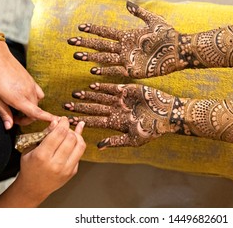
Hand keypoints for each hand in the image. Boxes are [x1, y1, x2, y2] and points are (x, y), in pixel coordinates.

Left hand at [0, 39, 54, 128]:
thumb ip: (4, 113)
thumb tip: (9, 126)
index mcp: (19, 99)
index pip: (36, 113)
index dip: (46, 119)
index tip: (55, 122)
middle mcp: (28, 93)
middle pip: (35, 111)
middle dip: (27, 118)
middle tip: (14, 117)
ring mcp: (31, 86)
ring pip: (37, 102)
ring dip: (31, 108)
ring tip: (19, 107)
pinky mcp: (32, 80)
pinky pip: (39, 93)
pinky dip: (35, 99)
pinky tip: (26, 97)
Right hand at [15, 117, 85, 203]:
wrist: (33, 188)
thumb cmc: (30, 166)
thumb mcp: (31, 148)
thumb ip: (44, 135)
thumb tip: (57, 122)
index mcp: (42, 156)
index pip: (59, 133)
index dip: (63, 123)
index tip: (63, 119)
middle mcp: (55, 163)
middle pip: (71, 138)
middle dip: (70, 128)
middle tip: (65, 125)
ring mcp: (66, 169)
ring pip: (80, 145)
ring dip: (77, 135)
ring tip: (71, 132)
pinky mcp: (72, 172)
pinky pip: (80, 154)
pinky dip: (78, 144)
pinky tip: (76, 137)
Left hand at [63, 83, 184, 148]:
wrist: (167, 114)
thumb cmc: (152, 130)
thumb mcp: (133, 139)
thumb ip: (115, 141)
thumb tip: (98, 146)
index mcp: (116, 123)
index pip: (95, 122)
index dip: (81, 122)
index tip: (69, 122)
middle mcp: (115, 111)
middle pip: (94, 109)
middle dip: (80, 108)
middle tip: (65, 106)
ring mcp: (121, 100)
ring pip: (100, 97)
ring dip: (88, 96)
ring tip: (75, 94)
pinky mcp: (128, 90)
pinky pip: (112, 87)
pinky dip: (102, 87)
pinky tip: (91, 86)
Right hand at [67, 1, 190, 78]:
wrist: (178, 50)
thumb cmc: (168, 35)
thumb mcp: (153, 21)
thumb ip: (139, 13)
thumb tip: (127, 3)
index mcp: (128, 36)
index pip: (106, 33)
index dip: (93, 30)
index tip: (80, 28)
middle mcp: (125, 48)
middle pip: (101, 45)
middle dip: (86, 44)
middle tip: (71, 43)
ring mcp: (128, 60)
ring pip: (105, 58)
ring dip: (91, 57)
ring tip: (77, 56)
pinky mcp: (134, 71)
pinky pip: (117, 71)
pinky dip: (105, 71)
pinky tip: (94, 71)